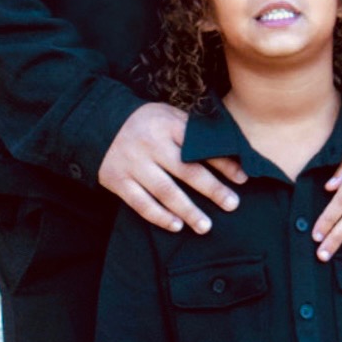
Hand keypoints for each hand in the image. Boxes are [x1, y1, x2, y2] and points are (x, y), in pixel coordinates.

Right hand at [99, 103, 245, 232]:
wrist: (97, 123)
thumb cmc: (144, 123)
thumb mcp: (168, 116)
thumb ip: (193, 131)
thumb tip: (229, 150)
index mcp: (167, 125)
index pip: (200, 146)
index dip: (224, 162)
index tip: (243, 178)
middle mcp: (151, 145)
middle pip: (186, 170)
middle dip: (212, 189)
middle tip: (232, 205)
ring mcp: (133, 164)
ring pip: (164, 191)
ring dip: (188, 210)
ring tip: (206, 226)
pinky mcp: (118, 181)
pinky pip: (140, 203)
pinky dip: (159, 216)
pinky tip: (177, 226)